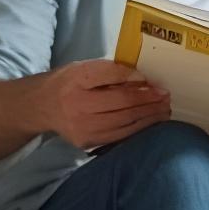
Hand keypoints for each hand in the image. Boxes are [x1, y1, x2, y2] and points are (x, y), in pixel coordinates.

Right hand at [23, 59, 170, 150]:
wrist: (42, 106)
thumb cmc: (68, 83)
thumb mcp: (84, 68)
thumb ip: (110, 71)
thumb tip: (141, 79)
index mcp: (77, 80)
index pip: (110, 77)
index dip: (134, 79)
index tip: (152, 81)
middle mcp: (78, 104)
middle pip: (122, 103)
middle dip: (148, 100)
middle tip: (166, 96)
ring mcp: (83, 127)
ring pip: (124, 122)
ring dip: (149, 116)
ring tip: (164, 109)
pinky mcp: (88, 142)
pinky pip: (120, 136)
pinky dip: (138, 129)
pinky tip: (150, 122)